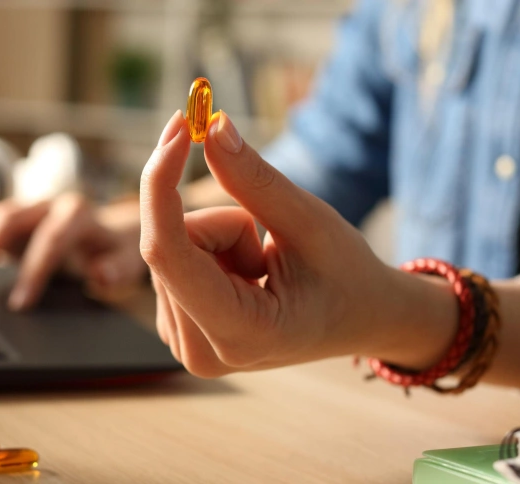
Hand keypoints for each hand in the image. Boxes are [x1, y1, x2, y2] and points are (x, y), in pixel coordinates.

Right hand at [0, 193, 147, 309]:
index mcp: (77, 214)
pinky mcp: (4, 217)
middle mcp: (45, 205)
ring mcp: (21, 208)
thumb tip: (100, 274)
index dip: (34, 269)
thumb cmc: (115, 251)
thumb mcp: (127, 260)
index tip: (19, 303)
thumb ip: (117, 267)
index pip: (52, 237)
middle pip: (8, 216)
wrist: (107, 231)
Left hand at [140, 110, 456, 376]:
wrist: (358, 319)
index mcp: (241, 334)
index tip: (177, 127)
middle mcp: (200, 352)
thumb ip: (254, 178)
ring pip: (170, 247)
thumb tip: (211, 128)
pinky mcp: (176, 327)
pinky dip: (207, 251)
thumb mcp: (310, 221)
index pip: (168, 254)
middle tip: (269, 246)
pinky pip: (170, 259)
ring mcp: (182, 344)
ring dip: (217, 239)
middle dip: (220, 222)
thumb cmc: (345, 275)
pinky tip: (244, 276)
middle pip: (172, 243)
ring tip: (263, 268)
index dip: (161, 185)